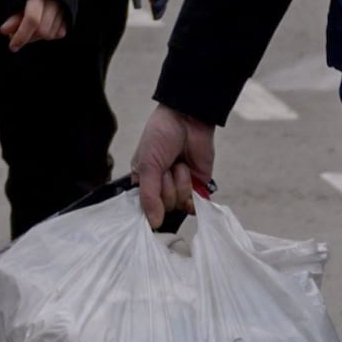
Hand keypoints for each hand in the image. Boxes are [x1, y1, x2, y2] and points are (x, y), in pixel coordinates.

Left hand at [0, 0, 68, 51]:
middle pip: (42, 31)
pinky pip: (59, 33)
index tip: (12, 46)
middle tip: (18, 35)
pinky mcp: (70, 15)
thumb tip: (4, 31)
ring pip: (50, 35)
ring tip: (29, 28)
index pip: (32, 20)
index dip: (21, 35)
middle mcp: (55, 2)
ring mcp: (64, 9)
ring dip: (37, 37)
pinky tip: (42, 25)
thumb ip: (14, 17)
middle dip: (28, 37)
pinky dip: (49, 35)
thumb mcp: (19, 0)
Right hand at [132, 102, 220, 224]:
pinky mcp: (198, 187)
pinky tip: (191, 178)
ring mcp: (179, 188)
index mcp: (143, 182)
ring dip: (181, 182)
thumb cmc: (161, 136)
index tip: (152, 198)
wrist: (188, 119)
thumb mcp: (147, 165)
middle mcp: (161, 188)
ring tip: (179, 164)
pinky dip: (194, 196)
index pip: (144, 208)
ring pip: (180, 204)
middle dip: (167, 186)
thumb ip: (149, 196)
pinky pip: (195, 204)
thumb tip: (153, 223)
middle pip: (164, 207)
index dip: (149, 207)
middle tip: (167, 167)